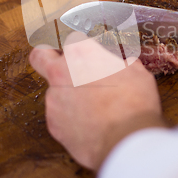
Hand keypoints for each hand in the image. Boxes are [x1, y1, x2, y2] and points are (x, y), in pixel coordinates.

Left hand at [29, 32, 166, 170]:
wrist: (127, 140)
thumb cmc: (135, 103)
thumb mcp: (137, 72)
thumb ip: (122, 63)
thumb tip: (124, 63)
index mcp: (81, 53)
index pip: (72, 38)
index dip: (82, 45)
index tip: (88, 50)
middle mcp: (61, 73)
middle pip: (40, 55)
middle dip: (47, 55)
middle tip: (63, 64)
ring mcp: (53, 100)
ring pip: (53, 90)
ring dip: (68, 94)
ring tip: (93, 107)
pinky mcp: (53, 124)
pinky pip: (59, 115)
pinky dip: (71, 117)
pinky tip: (90, 123)